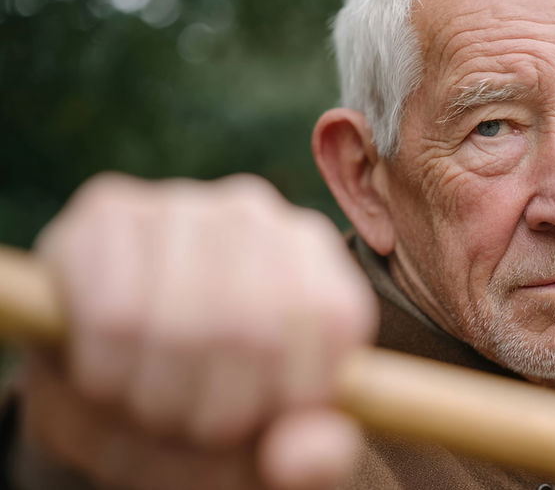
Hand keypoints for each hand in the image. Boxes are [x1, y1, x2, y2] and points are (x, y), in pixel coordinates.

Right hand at [25, 173, 376, 489]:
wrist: (108, 390)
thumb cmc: (204, 417)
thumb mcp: (266, 455)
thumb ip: (309, 461)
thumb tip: (306, 457)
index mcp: (319, 266)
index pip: (334, 323)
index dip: (288, 402)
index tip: (256, 427)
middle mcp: (259, 215)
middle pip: (256, 330)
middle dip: (215, 416)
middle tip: (192, 433)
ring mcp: (185, 206)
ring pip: (181, 325)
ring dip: (157, 402)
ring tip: (152, 409)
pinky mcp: (110, 210)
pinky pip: (115, 313)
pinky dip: (107, 375)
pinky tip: (108, 378)